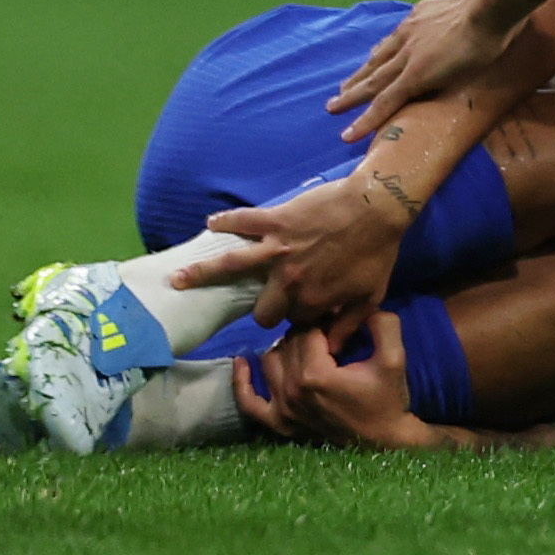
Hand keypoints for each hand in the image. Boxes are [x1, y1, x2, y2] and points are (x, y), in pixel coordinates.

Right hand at [185, 171, 409, 330]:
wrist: (379, 206)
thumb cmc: (378, 251)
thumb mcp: (371, 297)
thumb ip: (348, 326)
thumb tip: (329, 348)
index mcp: (309, 301)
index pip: (293, 321)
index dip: (298, 317)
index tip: (304, 311)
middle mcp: (286, 280)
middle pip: (262, 309)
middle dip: (266, 309)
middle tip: (268, 299)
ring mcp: (276, 249)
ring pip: (230, 265)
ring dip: (200, 274)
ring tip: (176, 279)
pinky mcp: (275, 220)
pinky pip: (242, 221)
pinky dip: (225, 222)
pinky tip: (210, 224)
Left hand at [259, 316, 459, 449]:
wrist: (382, 442)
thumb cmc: (388, 399)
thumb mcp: (395, 358)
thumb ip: (382, 324)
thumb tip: (362, 306)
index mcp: (316, 374)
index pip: (308, 329)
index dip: (325, 320)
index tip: (342, 323)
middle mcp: (292, 391)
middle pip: (289, 343)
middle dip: (308, 331)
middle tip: (330, 332)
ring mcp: (282, 409)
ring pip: (269, 360)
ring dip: (286, 347)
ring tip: (309, 345)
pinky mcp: (278, 423)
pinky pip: (249, 402)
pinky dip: (242, 382)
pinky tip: (241, 362)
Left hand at [338, 0, 513, 139]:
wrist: (490, 7)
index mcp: (422, 16)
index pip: (397, 37)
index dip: (383, 50)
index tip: (373, 57)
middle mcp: (407, 35)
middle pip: (378, 59)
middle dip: (360, 75)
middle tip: (342, 88)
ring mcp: (407, 57)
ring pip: (373, 82)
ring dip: (352, 95)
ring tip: (335, 107)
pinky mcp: (413, 77)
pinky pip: (384, 103)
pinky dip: (365, 120)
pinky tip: (350, 134)